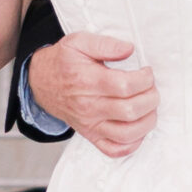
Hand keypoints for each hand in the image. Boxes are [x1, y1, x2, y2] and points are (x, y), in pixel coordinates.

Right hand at [29, 32, 157, 158]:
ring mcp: (90, 124)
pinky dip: (132, 144)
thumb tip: (129, 49)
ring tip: (148, 106)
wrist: (41, 83)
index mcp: (88, 81)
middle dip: (151, 99)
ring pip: (127, 134)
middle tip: (151, 89)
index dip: (145, 79)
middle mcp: (89, 106)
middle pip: (130, 111)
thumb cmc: (63, 62)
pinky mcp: (91, 135)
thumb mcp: (79, 42)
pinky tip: (138, 128)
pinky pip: (114, 149)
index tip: (147, 73)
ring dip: (147, 121)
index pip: (126, 86)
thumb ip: (105, 44)